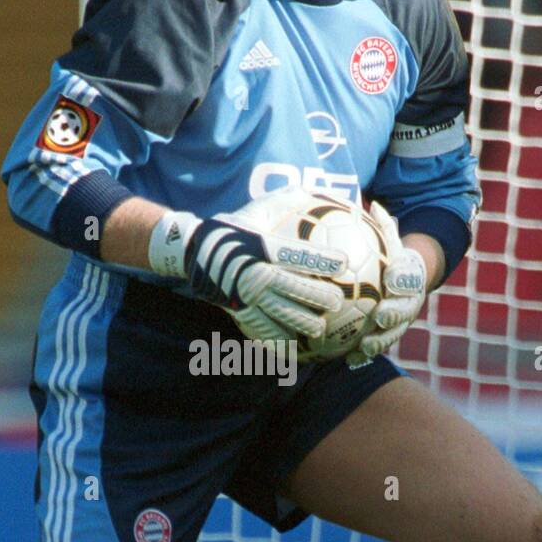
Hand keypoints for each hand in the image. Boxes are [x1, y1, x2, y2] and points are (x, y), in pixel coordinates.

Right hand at [148, 210, 342, 339]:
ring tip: (320, 328)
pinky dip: (282, 345)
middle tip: (338, 302)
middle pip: (296, 290)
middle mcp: (257, 274)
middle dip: (321, 298)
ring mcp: (249, 297)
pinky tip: (296, 352)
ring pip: (284, 316)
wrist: (197, 251)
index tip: (344, 263)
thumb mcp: (262, 208)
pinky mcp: (242, 314)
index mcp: (264, 248)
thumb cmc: (239, 226)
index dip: (322, 260)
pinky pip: (264, 334)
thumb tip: (324, 190)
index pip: (298, 255)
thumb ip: (292, 200)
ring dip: (306, 324)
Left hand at [346, 201, 427, 366]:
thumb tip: (376, 206)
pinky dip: (364, 356)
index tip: (391, 280)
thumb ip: (384, 228)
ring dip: (379, 342)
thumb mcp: (391, 243)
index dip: (402, 280)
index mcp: (411, 279)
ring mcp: (400, 323)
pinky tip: (349, 360)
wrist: (406, 284)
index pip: (409, 278)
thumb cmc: (392, 260)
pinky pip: (378, 349)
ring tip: (364, 347)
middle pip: (404, 311)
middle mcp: (409, 303)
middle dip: (394, 315)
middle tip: (381, 316)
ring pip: (393, 334)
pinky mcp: (388, 337)